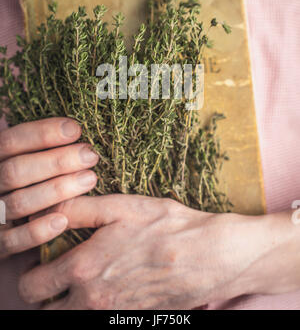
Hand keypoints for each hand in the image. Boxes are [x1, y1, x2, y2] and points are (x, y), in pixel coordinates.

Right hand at [0, 118, 98, 259]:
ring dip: (56, 190)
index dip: (42, 133)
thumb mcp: (18, 163)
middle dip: (56, 161)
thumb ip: (21, 145)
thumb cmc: (18, 190)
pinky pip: (13, 241)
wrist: (4, 233)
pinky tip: (63, 220)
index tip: (75, 129)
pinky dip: (37, 230)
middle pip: (15, 170)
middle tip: (90, 155)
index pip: (10, 141)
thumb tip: (10, 113)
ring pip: (19, 203)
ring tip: (90, 179)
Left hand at [19, 195, 299, 309]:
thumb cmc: (167, 226)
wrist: (210, 255)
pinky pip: (100, 318)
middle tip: (59, 269)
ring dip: (69, 301)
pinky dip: (96, 305)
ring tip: (86, 275)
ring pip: (71, 318)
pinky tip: (113, 281)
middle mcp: (93, 299)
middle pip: (46, 311)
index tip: (42, 259)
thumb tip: (51, 208)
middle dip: (45, 293)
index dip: (31, 272)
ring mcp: (113, 314)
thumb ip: (80, 208)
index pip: (33, 287)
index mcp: (84, 269)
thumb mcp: (122, 206)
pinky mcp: (131, 319)